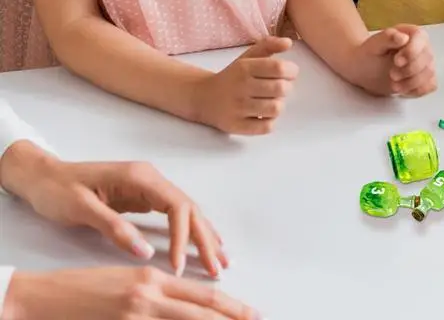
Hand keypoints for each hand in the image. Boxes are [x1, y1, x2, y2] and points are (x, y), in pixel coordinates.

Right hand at [3, 267, 259, 319]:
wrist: (43, 298)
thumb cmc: (83, 290)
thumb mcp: (126, 284)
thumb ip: (156, 294)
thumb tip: (183, 307)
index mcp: (153, 280)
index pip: (200, 294)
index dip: (228, 304)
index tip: (249, 312)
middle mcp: (149, 295)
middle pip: (200, 309)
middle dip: (231, 318)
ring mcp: (135, 313)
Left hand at [13, 154, 225, 277]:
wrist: (44, 176)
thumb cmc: (59, 190)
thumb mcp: (82, 209)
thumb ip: (114, 228)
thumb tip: (146, 252)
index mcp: (141, 177)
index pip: (176, 206)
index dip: (183, 237)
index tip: (179, 266)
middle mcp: (152, 179)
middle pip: (190, 208)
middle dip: (205, 238)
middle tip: (218, 267)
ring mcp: (150, 187)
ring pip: (187, 211)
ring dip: (205, 235)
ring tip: (220, 259)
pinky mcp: (144, 197)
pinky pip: (176, 214)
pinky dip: (192, 230)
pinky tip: (203, 241)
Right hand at [193, 37, 298, 134]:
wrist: (204, 97)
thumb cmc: (233, 76)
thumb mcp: (248, 56)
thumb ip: (269, 45)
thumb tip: (289, 42)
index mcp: (245, 67)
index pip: (279, 68)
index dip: (292, 71)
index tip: (290, 73)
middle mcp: (241, 87)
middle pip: (281, 89)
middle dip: (287, 87)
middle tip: (281, 87)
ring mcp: (238, 108)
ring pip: (276, 108)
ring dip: (279, 104)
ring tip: (272, 100)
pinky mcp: (236, 126)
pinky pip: (267, 127)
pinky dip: (270, 121)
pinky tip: (264, 114)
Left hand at [353, 25, 436, 96]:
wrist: (366, 70)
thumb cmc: (370, 54)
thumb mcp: (374, 45)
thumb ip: (387, 38)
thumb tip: (404, 37)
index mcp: (412, 33)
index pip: (421, 39)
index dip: (411, 52)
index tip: (397, 62)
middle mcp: (422, 46)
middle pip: (427, 58)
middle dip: (409, 70)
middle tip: (392, 75)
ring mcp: (426, 63)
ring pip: (429, 73)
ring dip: (411, 83)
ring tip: (394, 84)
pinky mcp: (425, 78)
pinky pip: (430, 85)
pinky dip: (417, 90)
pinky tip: (403, 89)